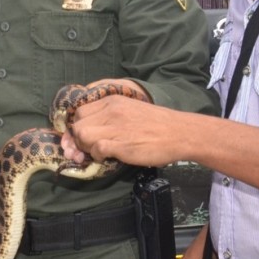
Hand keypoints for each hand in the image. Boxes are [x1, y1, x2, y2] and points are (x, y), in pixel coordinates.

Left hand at [61, 95, 185, 166]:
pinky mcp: (122, 144)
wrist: (179, 133)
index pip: (81, 110)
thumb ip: (110, 114)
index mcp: (112, 101)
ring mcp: (116, 127)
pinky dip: (98, 156)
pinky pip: (96, 149)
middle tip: (91, 146)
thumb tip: (90, 128)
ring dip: (86, 147)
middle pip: (78, 123)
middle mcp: (111, 111)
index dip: (79, 125)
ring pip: (82, 135)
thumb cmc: (156, 124)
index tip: (84, 135)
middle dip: (79, 138)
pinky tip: (108, 157)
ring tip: (99, 152)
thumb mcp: (130, 109)